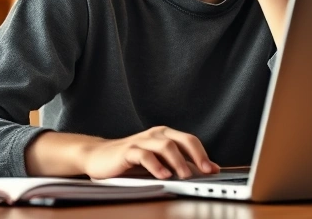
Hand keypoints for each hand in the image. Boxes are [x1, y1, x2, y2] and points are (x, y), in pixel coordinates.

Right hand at [82, 126, 219, 179]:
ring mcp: (141, 141)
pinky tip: (163, 175)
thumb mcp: (158, 161)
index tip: (214, 170)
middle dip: (196, 156)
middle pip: (182, 140)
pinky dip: (156, 166)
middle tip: (205, 172)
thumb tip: (208, 170)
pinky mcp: (127, 151)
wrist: (97, 156)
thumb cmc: (130, 160)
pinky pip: (144, 155)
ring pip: (165, 146)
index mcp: (165, 135)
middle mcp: (155, 134)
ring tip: (184, 176)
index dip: (203, 154)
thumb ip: (180, 163)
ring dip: (178, 162)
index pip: (189, 140)